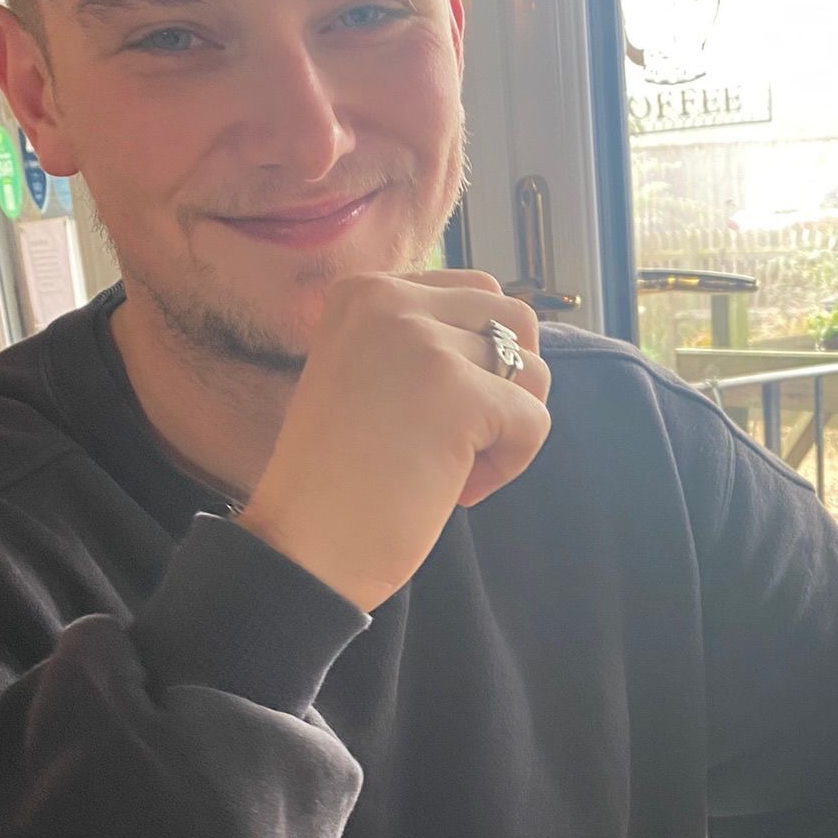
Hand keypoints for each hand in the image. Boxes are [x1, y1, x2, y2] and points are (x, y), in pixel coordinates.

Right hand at [238, 271, 549, 610]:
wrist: (304, 548)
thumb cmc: (341, 479)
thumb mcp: (374, 377)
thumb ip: (427, 342)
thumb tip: (517, 339)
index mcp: (364, 290)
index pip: (476, 292)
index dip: (478, 362)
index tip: (430, 416)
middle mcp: (389, 298)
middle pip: (515, 319)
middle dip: (509, 385)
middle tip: (460, 442)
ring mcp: (421, 341)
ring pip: (532, 370)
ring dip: (507, 429)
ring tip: (453, 469)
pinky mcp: (456, 392)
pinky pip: (534, 420)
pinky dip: (510, 465)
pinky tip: (457, 491)